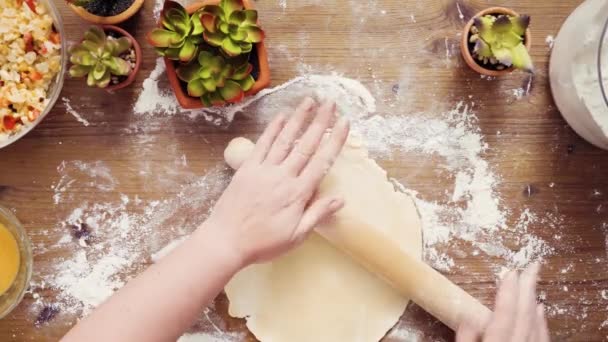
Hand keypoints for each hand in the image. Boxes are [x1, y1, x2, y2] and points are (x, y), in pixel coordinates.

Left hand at [204, 98, 349, 266]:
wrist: (226, 241)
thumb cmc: (263, 243)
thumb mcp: (296, 236)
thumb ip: (317, 214)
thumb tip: (341, 198)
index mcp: (298, 193)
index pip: (322, 161)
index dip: (334, 140)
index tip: (345, 123)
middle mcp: (283, 176)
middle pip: (306, 144)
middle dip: (320, 122)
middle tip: (331, 102)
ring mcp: (264, 170)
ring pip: (285, 139)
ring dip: (298, 119)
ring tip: (309, 101)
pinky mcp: (247, 169)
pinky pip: (262, 144)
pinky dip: (273, 129)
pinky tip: (282, 116)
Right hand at [457, 263, 549, 341]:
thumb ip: (466, 337)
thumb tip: (466, 314)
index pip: (505, 313)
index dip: (508, 291)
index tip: (511, 272)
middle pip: (524, 314)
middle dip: (528, 287)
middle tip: (533, 265)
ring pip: (535, 323)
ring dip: (533, 301)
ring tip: (533, 282)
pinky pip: (543, 336)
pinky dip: (542, 321)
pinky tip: (541, 309)